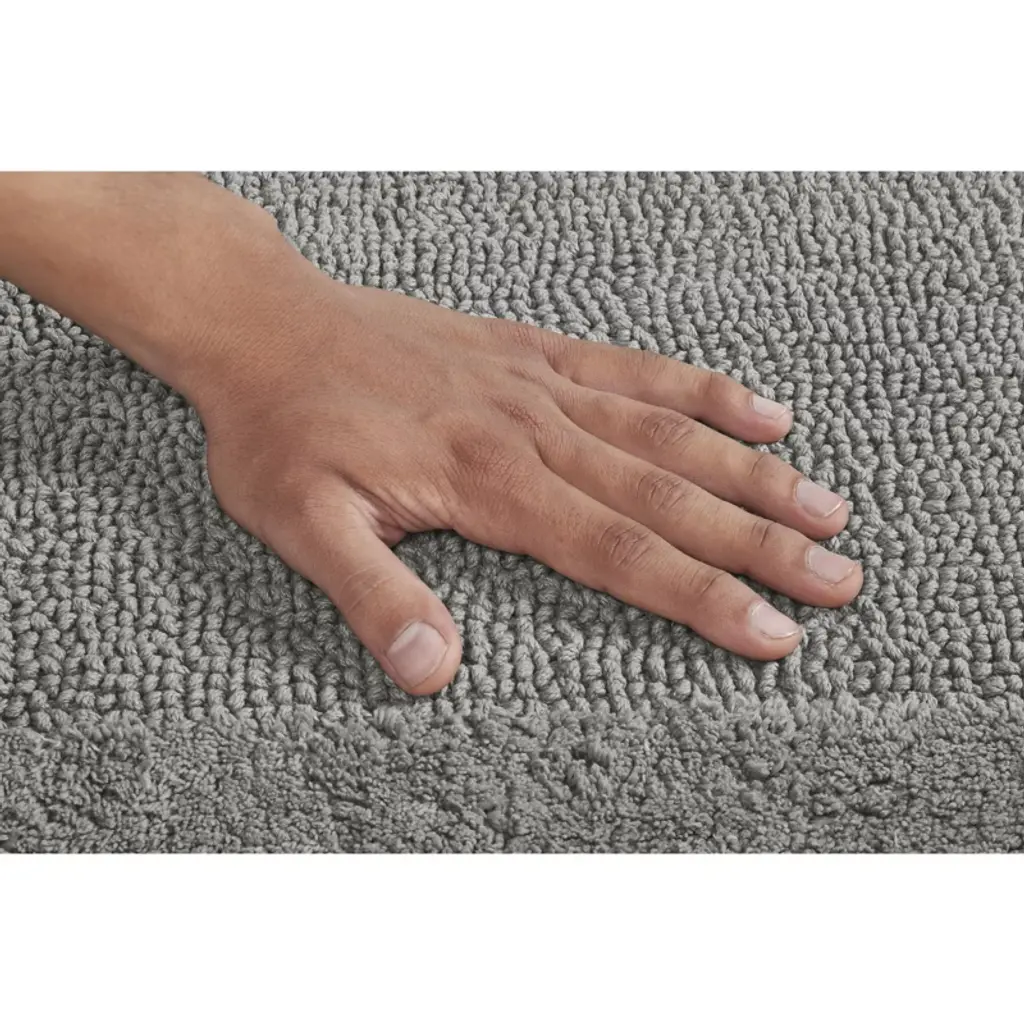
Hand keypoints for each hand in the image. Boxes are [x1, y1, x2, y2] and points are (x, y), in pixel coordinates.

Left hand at [197, 280, 861, 695]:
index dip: (701, 596)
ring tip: (824, 506)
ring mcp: (538, 383)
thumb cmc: (281, 430)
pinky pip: (632, 368)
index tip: (773, 630)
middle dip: (759, 543)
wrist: (266, 323)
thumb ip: (373, 595)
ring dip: (750, 472)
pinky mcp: (531, 351)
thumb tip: (431, 673)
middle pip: (667, 495)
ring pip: (668, 432)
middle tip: (840, 577)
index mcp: (489, 482)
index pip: (618, 551)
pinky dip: (698, 389)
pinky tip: (755, 407)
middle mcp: (532, 430)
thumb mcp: (302, 525)